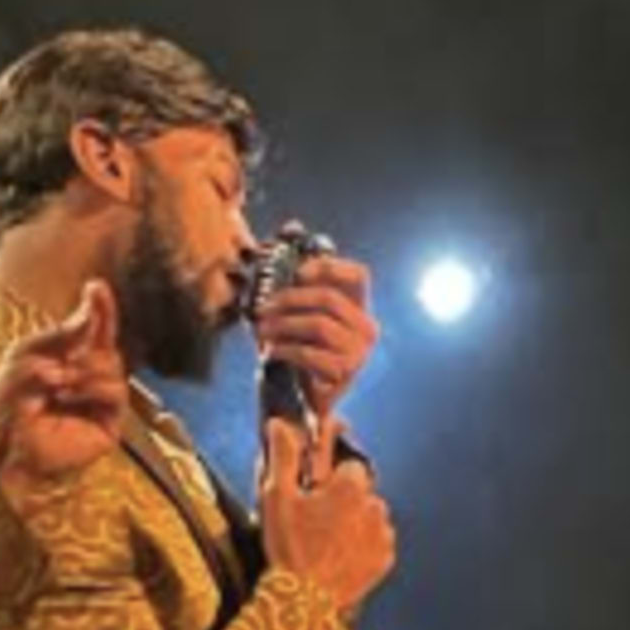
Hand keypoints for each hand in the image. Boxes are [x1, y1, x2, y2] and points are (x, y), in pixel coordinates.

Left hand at [0, 281, 133, 498]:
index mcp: (68, 358)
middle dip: (85, 350)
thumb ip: (63, 334)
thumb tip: (92, 311)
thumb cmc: (6, 403)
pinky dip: (93, 389)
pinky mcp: (108, 424)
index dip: (100, 308)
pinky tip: (69, 397)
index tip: (96, 287)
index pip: (94, 328)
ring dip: (86, 371)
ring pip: (116, 367)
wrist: (2, 445)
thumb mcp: (28, 355)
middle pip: (109, 345)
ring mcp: (99, 401)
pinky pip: (116, 393)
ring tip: (58, 386)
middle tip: (58, 368)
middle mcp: (87, 377)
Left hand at [251, 250, 379, 430]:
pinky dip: (285, 349)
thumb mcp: (297, 315)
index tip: (298, 273)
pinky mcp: (345, 374)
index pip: (358, 275)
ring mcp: (358, 353)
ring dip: (283, 325)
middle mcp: (366, 328)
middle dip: (289, 300)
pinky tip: (271, 352)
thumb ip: (298, 279)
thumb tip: (292, 225)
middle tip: (263, 309)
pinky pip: (310, 352)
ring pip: (318, 324)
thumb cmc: (299, 355)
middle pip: (328, 298)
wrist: (301, 404)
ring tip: (262, 331)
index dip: (328, 268)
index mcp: (359, 309)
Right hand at [260, 409, 399, 612]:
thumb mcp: (277, 497)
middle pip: (361, 492)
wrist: (304, 602)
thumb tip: (280, 423)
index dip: (331, 479)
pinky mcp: (385, 559)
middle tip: (316, 522)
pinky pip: (376, 543)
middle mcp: (375, 505)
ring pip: (370, 517)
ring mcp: (383, 534)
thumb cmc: (290, 547)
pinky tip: (339, 558)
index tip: (316, 492)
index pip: (349, 466)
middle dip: (343, 501)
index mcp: (351, 485)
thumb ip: (283, 455)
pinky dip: (362, 547)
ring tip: (327, 543)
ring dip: (355, 523)